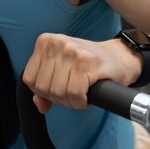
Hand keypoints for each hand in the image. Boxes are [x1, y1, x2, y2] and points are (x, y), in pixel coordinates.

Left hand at [22, 33, 140, 112]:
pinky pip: (73, 94)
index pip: (29, 79)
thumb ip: (45, 88)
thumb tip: (40, 106)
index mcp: (45, 42)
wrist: (120, 57)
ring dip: (71, 101)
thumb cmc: (89, 65)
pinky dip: (80, 102)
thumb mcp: (62, 71)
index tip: (60, 89)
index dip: (44, 92)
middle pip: (42, 87)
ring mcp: (71, 50)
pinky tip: (87, 96)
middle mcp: (56, 43)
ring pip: (57, 92)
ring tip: (81, 92)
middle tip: (73, 93)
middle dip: (58, 98)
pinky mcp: (86, 62)